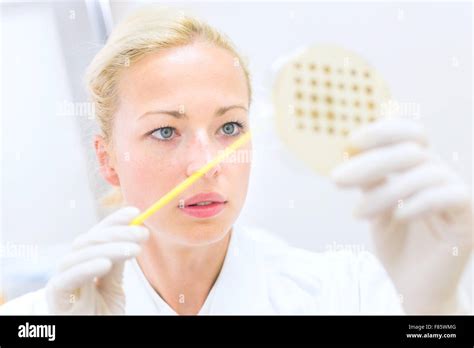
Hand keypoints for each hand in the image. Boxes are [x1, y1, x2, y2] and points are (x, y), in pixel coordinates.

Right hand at [45, 206, 148, 313]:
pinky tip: (106, 263)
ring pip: (79, 254)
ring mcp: (62, 280)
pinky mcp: (56, 296)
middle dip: (117, 233)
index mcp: (85, 261)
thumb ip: (119, 261)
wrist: (92, 338)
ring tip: (134, 250)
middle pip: (89, 240)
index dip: (114, 221)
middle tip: (143, 233)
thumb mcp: (115, 286)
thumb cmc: (100, 314)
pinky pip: (67, 278)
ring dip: (109, 248)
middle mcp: (71, 266)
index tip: (135, 212)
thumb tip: (134, 233)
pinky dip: (86, 267)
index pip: (97, 233)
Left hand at [331, 118, 472, 312]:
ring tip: (358, 214)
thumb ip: (370, 180)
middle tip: (336, 180)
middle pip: (412, 152)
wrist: (413, 285)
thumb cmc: (396, 243)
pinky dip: (418, 203)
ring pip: (425, 175)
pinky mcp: (469, 218)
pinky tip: (397, 217)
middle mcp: (441, 176)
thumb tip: (351, 151)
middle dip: (370, 163)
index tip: (350, 143)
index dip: (384, 132)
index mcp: (420, 169)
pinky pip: (448, 197)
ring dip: (385, 193)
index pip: (412, 134)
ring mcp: (458, 195)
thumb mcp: (375, 206)